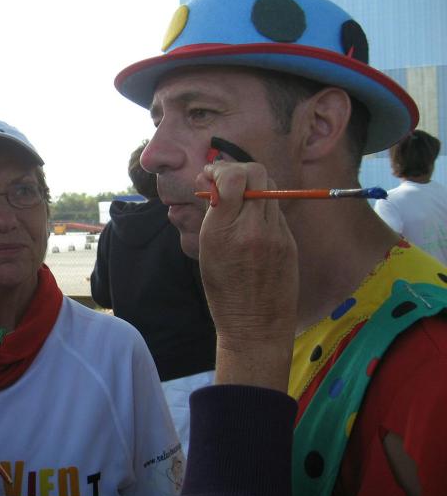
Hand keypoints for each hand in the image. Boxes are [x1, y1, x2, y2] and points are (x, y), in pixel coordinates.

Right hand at [197, 162, 298, 391]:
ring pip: (269, 188)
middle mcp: (253, 228)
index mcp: (224, 232)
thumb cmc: (223, 291)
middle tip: (225, 181)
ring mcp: (276, 233)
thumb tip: (212, 185)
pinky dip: (262, 207)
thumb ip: (212, 215)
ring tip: (239, 200)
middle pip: (256, 173)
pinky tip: (252, 221)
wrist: (255, 326)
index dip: (220, 169)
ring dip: (252, 186)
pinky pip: (276, 210)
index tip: (209, 175)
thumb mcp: (207, 250)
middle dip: (238, 170)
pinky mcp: (289, 241)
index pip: (232, 177)